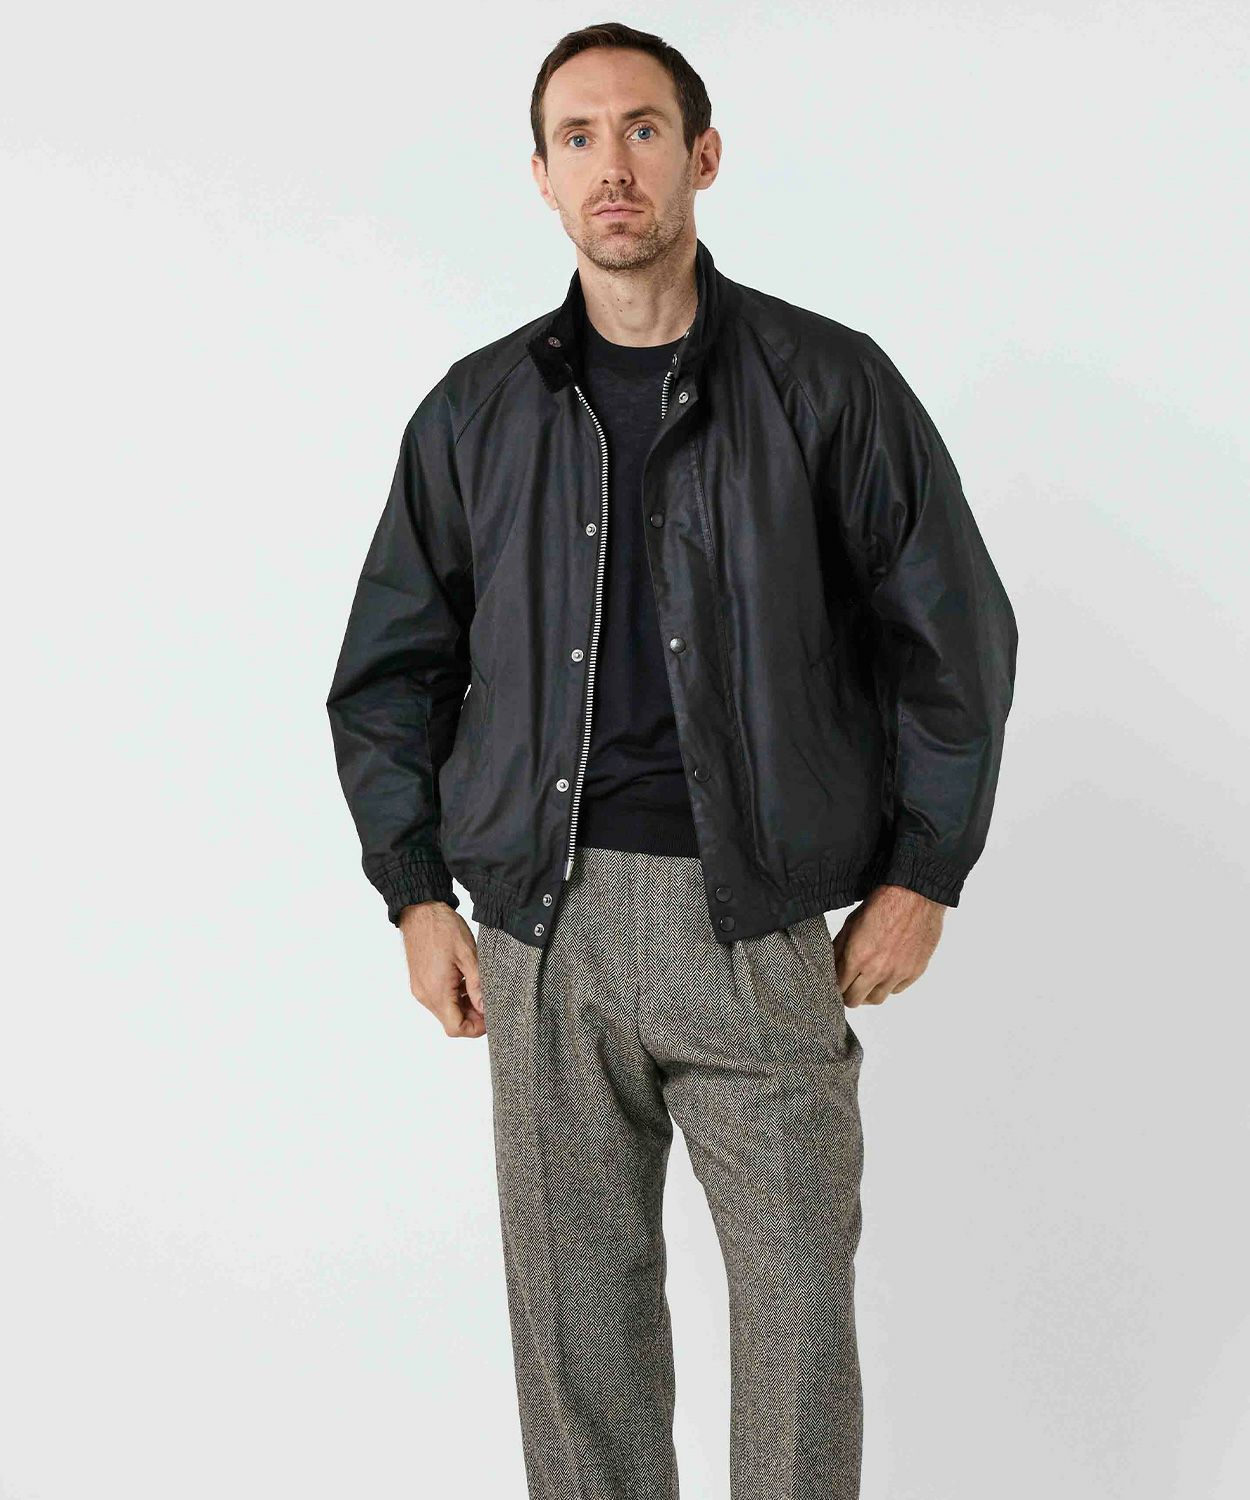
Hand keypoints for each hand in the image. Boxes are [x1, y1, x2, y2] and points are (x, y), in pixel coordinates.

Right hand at [396, 901, 485, 1036]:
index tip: (490, 1016)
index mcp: (437, 991)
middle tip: (488, 1000)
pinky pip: (438, 998)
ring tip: (478, 987)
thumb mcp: (468, 955)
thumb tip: (485, 1008)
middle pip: (450, 1021)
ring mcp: (420, 989)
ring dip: (463, 1006)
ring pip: (445, 1011)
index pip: (455, 1028)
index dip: (476, 1028)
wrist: (420, 911)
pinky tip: (465, 980)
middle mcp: (425, 995)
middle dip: (472, 1017)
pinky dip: (453, 996)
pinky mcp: (420, 981)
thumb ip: (477, 985)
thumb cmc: (442, 928)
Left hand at [832, 884, 945, 1006]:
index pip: (838, 987)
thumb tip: (832, 966)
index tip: (836, 982)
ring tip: (867, 980)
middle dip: (848, 994)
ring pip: (876, 999)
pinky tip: (886, 971)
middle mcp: (877, 970)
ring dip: (868, 993)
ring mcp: (897, 974)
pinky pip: (896, 990)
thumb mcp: (851, 923)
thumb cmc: (883, 903)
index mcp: (857, 957)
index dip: (835, 986)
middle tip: (849, 985)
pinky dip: (889, 985)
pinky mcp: (914, 972)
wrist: (916, 896)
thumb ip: (839, 948)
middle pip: (854, 1000)